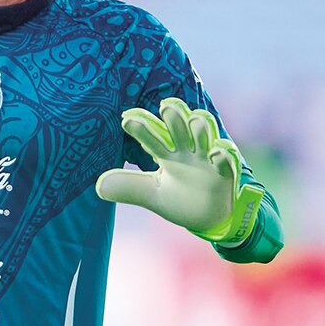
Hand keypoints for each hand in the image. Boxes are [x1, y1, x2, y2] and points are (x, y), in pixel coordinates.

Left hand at [96, 97, 262, 243]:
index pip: (153, 138)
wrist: (212, 220)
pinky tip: (216, 150)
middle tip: (165, 105)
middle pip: (180, 130)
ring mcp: (208, 161)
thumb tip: (98, 186)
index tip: (126, 118)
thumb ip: (129, 187)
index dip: (143, 128)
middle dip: (174, 118)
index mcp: (168, 154)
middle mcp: (188, 152)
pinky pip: (226, 162)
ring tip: (193, 119)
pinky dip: (223, 155)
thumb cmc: (181, 200)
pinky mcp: (226, 174)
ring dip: (201, 128)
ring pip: (206, 138)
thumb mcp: (152, 194)